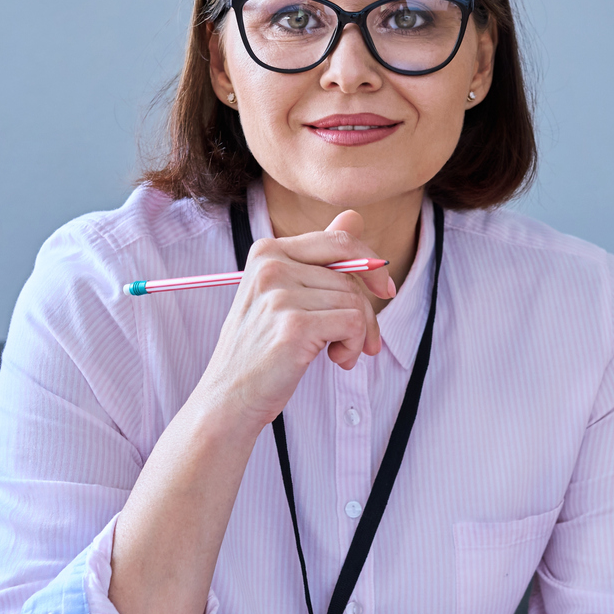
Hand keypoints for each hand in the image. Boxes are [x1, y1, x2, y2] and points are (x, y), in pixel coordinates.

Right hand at [196, 209, 399, 432]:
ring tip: (340, 355)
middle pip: (350, 275)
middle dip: (366, 310)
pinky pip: (353, 323)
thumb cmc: (260, 351)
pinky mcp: (293, 325)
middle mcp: (271, 265)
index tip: (383, 291)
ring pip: (355, 301)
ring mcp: (280, 294)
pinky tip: (337, 359)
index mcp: (266, 251)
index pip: (338, 240)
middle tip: (364, 342)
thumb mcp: (284, 297)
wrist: (230, 398)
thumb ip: (318, 258)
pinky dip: (355, 345)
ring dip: (359, 335)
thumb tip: (354, 215)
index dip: (370, 264)